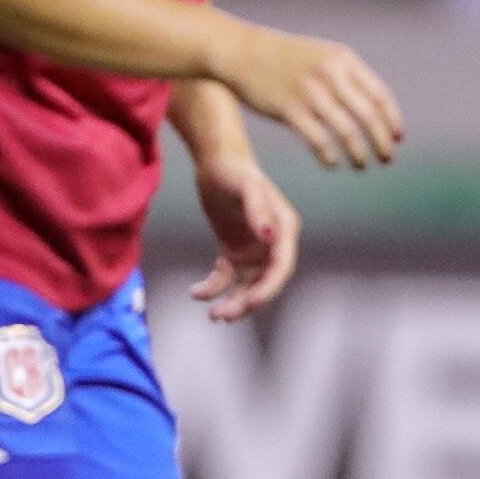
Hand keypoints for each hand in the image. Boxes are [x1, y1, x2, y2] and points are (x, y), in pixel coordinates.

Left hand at [190, 153, 301, 321]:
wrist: (215, 162)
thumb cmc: (234, 170)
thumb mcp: (246, 186)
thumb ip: (258, 208)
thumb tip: (269, 234)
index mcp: (284, 230)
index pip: (281, 267)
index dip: (269, 288)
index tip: (251, 304)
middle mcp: (272, 244)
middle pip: (265, 282)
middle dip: (247, 302)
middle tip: (225, 315)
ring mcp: (253, 250)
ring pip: (246, 286)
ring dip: (232, 302)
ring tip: (213, 316)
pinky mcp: (233, 252)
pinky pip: (225, 278)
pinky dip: (212, 288)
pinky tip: (195, 293)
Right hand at [217, 25, 402, 169]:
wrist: (242, 52)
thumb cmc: (285, 59)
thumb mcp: (323, 56)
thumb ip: (348, 77)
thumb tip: (375, 110)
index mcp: (344, 60)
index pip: (380, 96)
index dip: (392, 121)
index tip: (397, 139)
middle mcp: (330, 75)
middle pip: (368, 117)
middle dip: (381, 143)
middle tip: (386, 159)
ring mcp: (310, 93)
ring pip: (347, 132)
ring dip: (359, 154)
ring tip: (361, 166)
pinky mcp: (289, 110)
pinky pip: (319, 141)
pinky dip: (330, 157)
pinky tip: (332, 164)